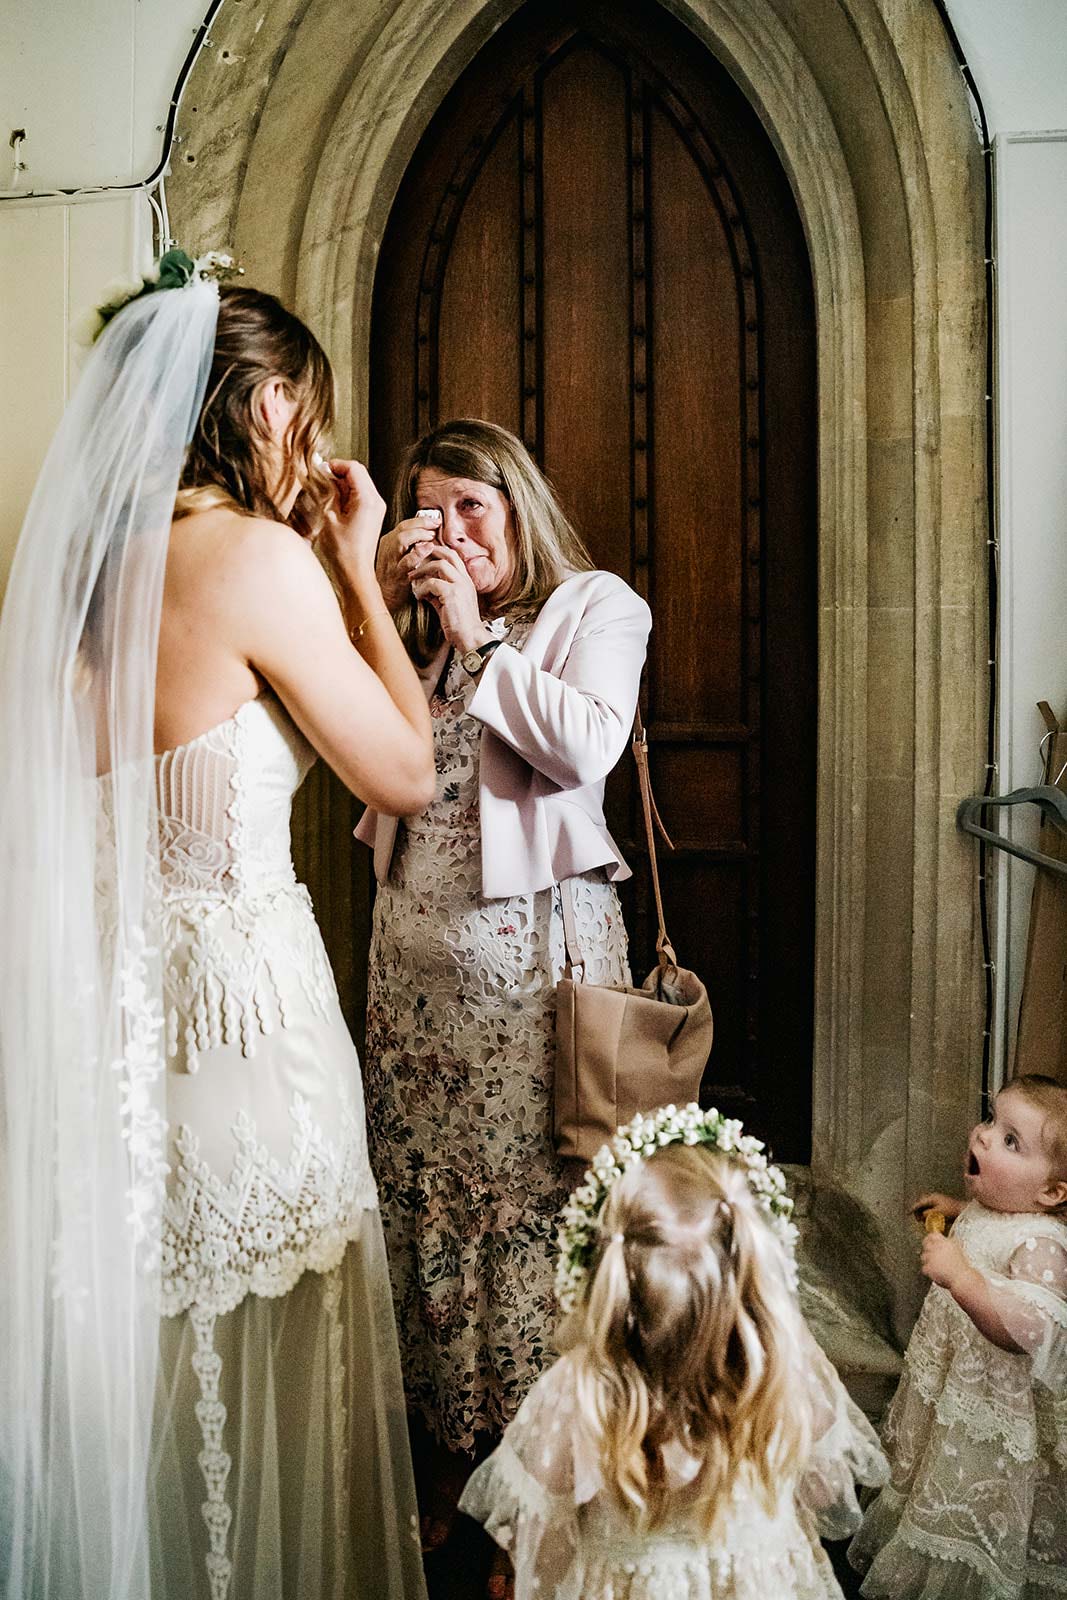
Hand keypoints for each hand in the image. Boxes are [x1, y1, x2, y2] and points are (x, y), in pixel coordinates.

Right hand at [318, 459, 385, 578]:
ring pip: (358, 483)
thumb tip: (325, 477)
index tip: (320, 470)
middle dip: (337, 473)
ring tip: (325, 495)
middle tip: (320, 481)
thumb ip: (329, 493)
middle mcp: (376, 501)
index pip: (353, 468)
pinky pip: (359, 495)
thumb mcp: (329, 517)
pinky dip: (346, 494)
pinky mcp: (372, 515)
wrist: (355, 573)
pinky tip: (334, 505)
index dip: (335, 465)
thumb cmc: (343, 552)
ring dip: (341, 484)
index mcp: (367, 500)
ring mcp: (376, 508)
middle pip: (357, 473)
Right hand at [375, 512, 443, 609]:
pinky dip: (418, 553)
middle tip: (436, 524)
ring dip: (419, 535)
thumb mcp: (399, 556)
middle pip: (403, 528)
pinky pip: (407, 561)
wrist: (385, 599)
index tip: (435, 521)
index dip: (421, 520)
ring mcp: (391, 561)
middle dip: (422, 523)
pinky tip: (428, 549)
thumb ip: (411, 545)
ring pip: (401, 540)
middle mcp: (388, 548)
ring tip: (431, 536)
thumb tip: (430, 533)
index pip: (404, 524)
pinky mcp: (396, 575)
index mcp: (388, 542)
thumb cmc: (395, 577)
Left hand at [410, 544, 490, 654]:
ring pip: (439, 565)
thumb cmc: (460, 625)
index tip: (424, 558)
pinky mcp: (452, 594)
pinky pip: (432, 583)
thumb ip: (438, 593)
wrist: (471, 638)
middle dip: (430, 553)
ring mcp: (460, 585)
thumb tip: (424, 586)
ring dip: (422, 570)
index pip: (454, 557)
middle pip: (448, 554)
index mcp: (466, 581)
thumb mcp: (448, 604)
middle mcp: (465, 580)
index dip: (439, 553)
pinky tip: (418, 596)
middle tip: (415, 560)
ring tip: (412, 578)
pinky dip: (422, 588)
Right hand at [912, 1192, 963, 1223]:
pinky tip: (931, 1219)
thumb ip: (928, 1214)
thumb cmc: (952, 1211)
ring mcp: (937, 1200)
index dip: (913, 1208)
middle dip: (918, 1211)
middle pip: (921, 1204)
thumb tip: (922, 1215)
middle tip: (918, 1219)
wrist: (962, 1210)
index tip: (907, 1213)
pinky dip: (928, 1213)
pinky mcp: (940, 1204)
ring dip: (924, 1213)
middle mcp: (933, 1197)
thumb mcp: (938, 1213)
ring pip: (926, 1206)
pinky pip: (930, 1208)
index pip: (919, 1203)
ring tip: (925, 1220)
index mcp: (932, 1198)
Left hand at [921, 1232, 971, 1292]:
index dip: (929, 1238)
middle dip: (927, 1249)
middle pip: (925, 1244)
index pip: (933, 1235)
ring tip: (937, 1267)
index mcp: (945, 1242)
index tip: (929, 1241)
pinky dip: (929, 1271)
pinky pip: (924, 1268)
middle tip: (931, 1254)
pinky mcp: (928, 1267)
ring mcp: (931, 1257)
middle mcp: (937, 1248)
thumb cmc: (961, 1267)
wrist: (962, 1278)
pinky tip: (936, 1273)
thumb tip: (943, 1240)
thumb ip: (948, 1243)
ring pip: (924, 1256)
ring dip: (928, 1261)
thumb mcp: (957, 1250)